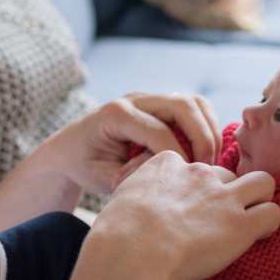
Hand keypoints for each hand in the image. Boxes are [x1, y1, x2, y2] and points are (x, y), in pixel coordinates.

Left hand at [52, 92, 221, 195]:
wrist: (70, 149)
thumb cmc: (85, 166)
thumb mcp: (102, 178)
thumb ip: (134, 173)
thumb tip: (167, 171)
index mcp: (115, 114)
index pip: (159, 131)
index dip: (177, 157)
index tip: (183, 181)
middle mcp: (134, 99)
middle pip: (183, 106)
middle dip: (202, 137)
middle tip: (207, 168)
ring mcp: (149, 98)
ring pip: (194, 102)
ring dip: (209, 130)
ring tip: (209, 161)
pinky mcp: (160, 104)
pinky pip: (194, 107)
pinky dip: (205, 127)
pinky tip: (203, 153)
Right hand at [93, 151, 279, 279]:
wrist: (128, 253)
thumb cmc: (115, 238)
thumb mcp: (122, 201)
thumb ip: (139, 197)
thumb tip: (139, 213)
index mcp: (167, 164)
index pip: (193, 166)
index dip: (191, 190)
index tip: (183, 211)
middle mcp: (199, 173)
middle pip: (227, 173)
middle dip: (225, 193)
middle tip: (216, 220)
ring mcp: (222, 197)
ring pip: (263, 182)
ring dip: (258, 200)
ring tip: (248, 222)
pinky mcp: (240, 224)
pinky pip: (273, 213)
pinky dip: (269, 225)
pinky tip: (256, 237)